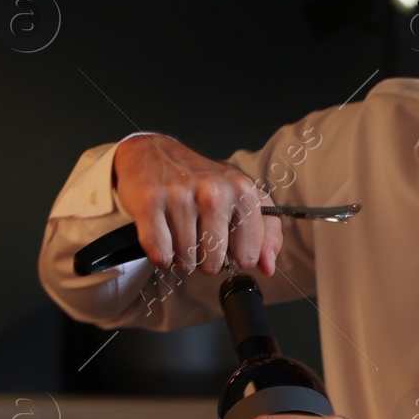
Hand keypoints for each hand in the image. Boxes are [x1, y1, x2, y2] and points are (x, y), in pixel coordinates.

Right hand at [113, 134, 281, 275]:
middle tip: (198, 236)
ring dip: (180, 255)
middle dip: (204, 259)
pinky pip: (161, 254)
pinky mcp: (150, 202)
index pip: (248, 253)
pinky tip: (163, 234)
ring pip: (186, 260)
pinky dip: (160, 254)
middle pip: (214, 262)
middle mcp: (214, 191)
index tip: (227, 242)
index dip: (235, 256)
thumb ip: (266, 232)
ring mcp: (180, 195)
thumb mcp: (241, 197)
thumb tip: (268, 267)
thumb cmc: (198, 180)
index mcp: (242, 189)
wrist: (149, 151)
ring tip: (178, 231)